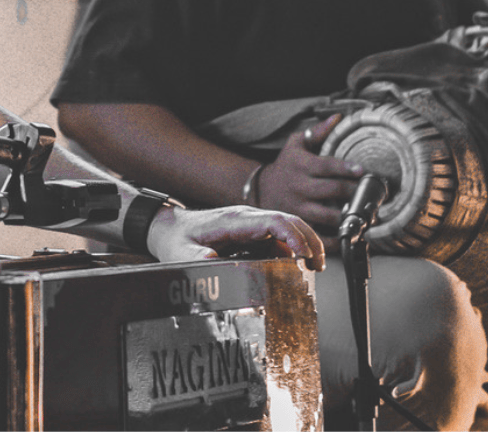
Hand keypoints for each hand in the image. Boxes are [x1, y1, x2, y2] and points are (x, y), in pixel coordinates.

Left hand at [145, 205, 325, 270]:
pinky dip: (292, 250)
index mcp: (234, 221)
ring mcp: (250, 224)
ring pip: (287, 227)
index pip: (273, 221)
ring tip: (315, 268)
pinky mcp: (251, 233)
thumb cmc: (176, 238)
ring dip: (304, 243)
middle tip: (319, 265)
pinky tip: (298, 267)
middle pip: (288, 220)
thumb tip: (215, 264)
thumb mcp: (180, 252)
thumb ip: (197, 258)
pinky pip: (277, 238)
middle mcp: (247, 219)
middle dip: (308, 239)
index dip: (294, 237)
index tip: (306, 256)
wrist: (168, 227)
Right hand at [255, 114, 363, 242]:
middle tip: (375, 194)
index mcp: (301, 165)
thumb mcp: (296, 144)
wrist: (262, 189)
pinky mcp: (299, 224)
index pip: (326, 166)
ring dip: (350, 217)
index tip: (363, 170)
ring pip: (328, 216)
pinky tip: (352, 236)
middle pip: (332, 191)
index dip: (345, 168)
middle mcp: (300, 187)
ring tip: (369, 216)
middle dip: (355, 193)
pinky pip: (319, 236)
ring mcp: (299, 208)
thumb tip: (338, 118)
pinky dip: (337, 239)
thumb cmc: (286, 164)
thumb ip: (318, 132)